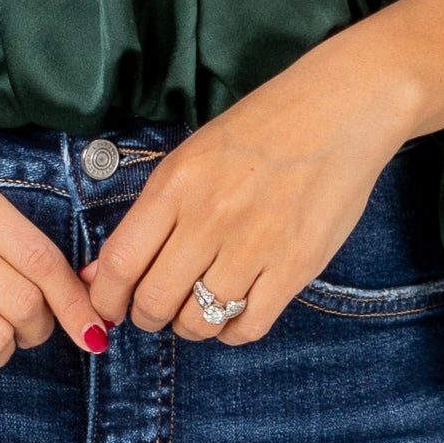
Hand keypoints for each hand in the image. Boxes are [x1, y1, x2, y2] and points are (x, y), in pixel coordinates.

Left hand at [82, 0, 443, 343]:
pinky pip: (249, 326)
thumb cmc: (262, 128)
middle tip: (155, 312)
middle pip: (155, 299)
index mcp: (176, 184)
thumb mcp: (193, 156)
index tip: (108, 308)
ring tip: (196, 311)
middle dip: (147, 317)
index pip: (120, 262)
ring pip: (199, 320)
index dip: (105, 298)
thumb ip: (150, 215)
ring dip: (189, 326)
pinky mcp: (297, 265)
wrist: (342, 108)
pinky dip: (232, 333)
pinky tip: (232, 317)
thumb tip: (101, 272)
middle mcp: (210, 218)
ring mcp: (255, 244)